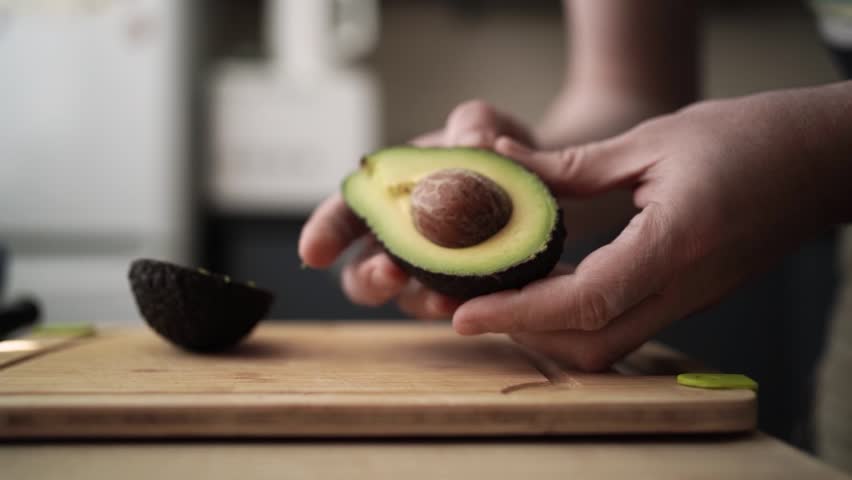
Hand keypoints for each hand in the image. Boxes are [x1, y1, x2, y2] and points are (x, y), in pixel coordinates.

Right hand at [299, 100, 535, 318]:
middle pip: (361, 272)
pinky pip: (454, 306)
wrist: (540, 179)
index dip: (324, 234)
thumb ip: (472, 124)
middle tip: (389, 273)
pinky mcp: (463, 291)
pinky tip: (474, 302)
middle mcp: (398, 241)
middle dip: (369, 277)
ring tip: (440, 299)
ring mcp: (428, 272)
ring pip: (406, 299)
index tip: (313, 253)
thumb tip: (475, 141)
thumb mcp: (483, 126)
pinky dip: (460, 306)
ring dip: (417, 300)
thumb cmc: (494, 151)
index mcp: (386, 198)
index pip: (344, 216)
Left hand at [453, 85, 851, 370]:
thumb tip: (503, 162)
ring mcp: (689, 300)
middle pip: (590, 343)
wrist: (819, 162)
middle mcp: (683, 287)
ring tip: (497, 298)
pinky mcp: (688, 298)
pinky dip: (574, 319)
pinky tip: (543, 287)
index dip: (519, 313)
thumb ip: (572, 165)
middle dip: (522, 333)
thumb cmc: (748, 139)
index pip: (585, 299)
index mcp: (676, 242)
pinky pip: (623, 326)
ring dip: (546, 333)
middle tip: (468, 307)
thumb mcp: (653, 140)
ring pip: (606, 346)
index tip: (467, 314)